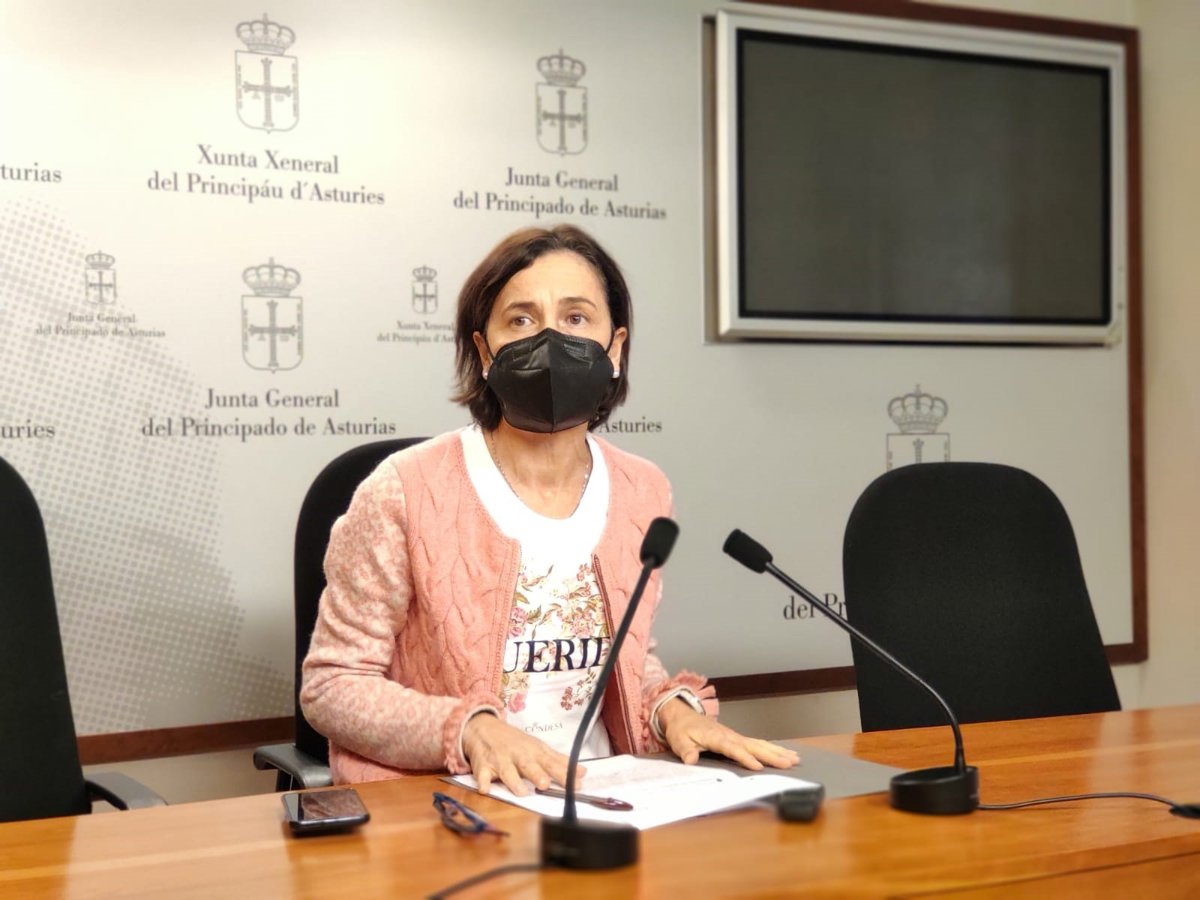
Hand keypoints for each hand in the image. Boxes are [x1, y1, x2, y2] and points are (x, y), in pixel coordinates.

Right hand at [462, 713, 585, 795]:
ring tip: (522, 791)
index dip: (564, 774)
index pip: (551, 763)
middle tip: (545, 784)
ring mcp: (500, 760)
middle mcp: (518, 755)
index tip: (576, 784)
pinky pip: (482, 774)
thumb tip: (582, 772)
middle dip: (537, 774)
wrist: (484, 727)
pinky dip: (483, 781)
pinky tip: (485, 789)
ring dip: (513, 781)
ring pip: (507, 771)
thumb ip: (559, 761)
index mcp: (534, 751)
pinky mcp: (483, 765)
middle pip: (529, 765)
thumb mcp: (538, 747)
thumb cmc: (515, 741)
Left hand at [657, 698, 800, 770]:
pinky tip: (784, 753)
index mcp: (715, 737)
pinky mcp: (737, 738)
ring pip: (759, 744)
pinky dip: (771, 748)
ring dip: (777, 751)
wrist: (682, 714)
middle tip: (789, 762)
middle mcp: (729, 735)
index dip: (745, 757)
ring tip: (794, 759)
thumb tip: (691, 759)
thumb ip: (686, 750)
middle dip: (771, 755)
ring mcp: (735, 736)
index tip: (758, 766)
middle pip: (753, 745)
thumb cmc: (681, 729)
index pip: (732, 748)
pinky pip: (757, 743)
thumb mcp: (678, 741)